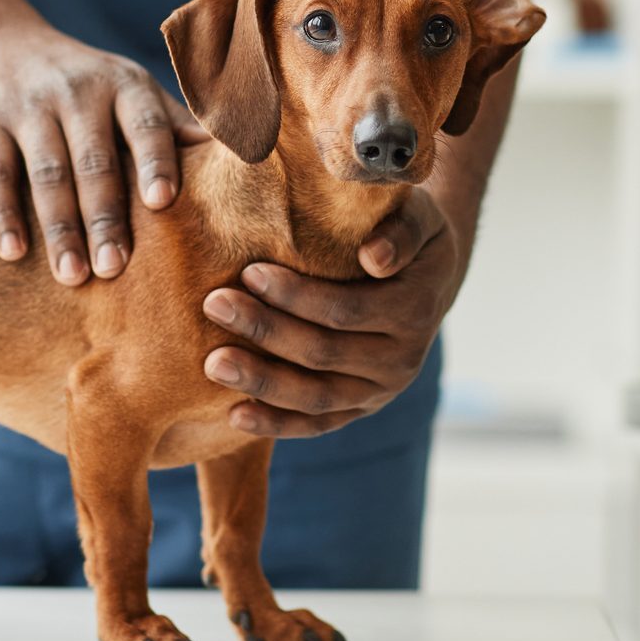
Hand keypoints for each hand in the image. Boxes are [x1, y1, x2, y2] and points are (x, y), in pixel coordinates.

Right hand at [0, 25, 206, 285]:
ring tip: (72, 276)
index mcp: (124, 86)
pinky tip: (13, 253)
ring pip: (46, 174)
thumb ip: (175, 125)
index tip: (164, 203)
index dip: (155, 162)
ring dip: (60, 227)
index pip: (145, 124)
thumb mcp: (130, 89)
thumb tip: (247, 159)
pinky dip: (2, 215)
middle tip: (115, 269)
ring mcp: (27, 107)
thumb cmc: (84, 82)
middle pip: (94, 161)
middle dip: (105, 216)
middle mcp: (77, 92)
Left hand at [200, 189, 462, 436]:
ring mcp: (380, 391)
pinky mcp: (360, 408)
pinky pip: (316, 424)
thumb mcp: (417, 216)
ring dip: (261, 382)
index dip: (297, 295)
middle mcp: (402, 360)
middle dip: (266, 330)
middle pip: (324, 353)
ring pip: (316, 397)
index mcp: (415, 309)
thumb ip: (402, 228)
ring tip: (212, 364)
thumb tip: (375, 257)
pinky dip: (276, 423)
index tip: (250, 272)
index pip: (347, 309)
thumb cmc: (405, 231)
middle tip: (214, 304)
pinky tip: (234, 416)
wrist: (427, 276)